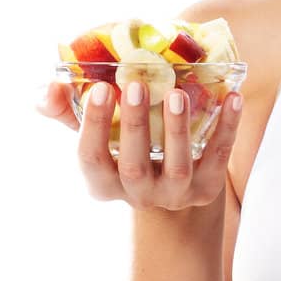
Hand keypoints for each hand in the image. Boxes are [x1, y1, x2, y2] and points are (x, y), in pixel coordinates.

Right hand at [34, 78, 244, 208]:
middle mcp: (138, 195)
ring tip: (177, 93)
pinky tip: (232, 97)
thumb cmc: (122, 144)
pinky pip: (218, 157)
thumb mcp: (92, 129)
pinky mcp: (207, 188)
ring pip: (177, 166)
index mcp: (103, 183)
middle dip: (133, 125)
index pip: (91, 159)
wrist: (169, 177)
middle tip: (135, 86)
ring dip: (177, 130)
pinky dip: (227, 127)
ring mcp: (175, 194)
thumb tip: (48, 89)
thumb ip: (64, 108)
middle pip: (133, 166)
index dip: (92, 125)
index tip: (98, 88)